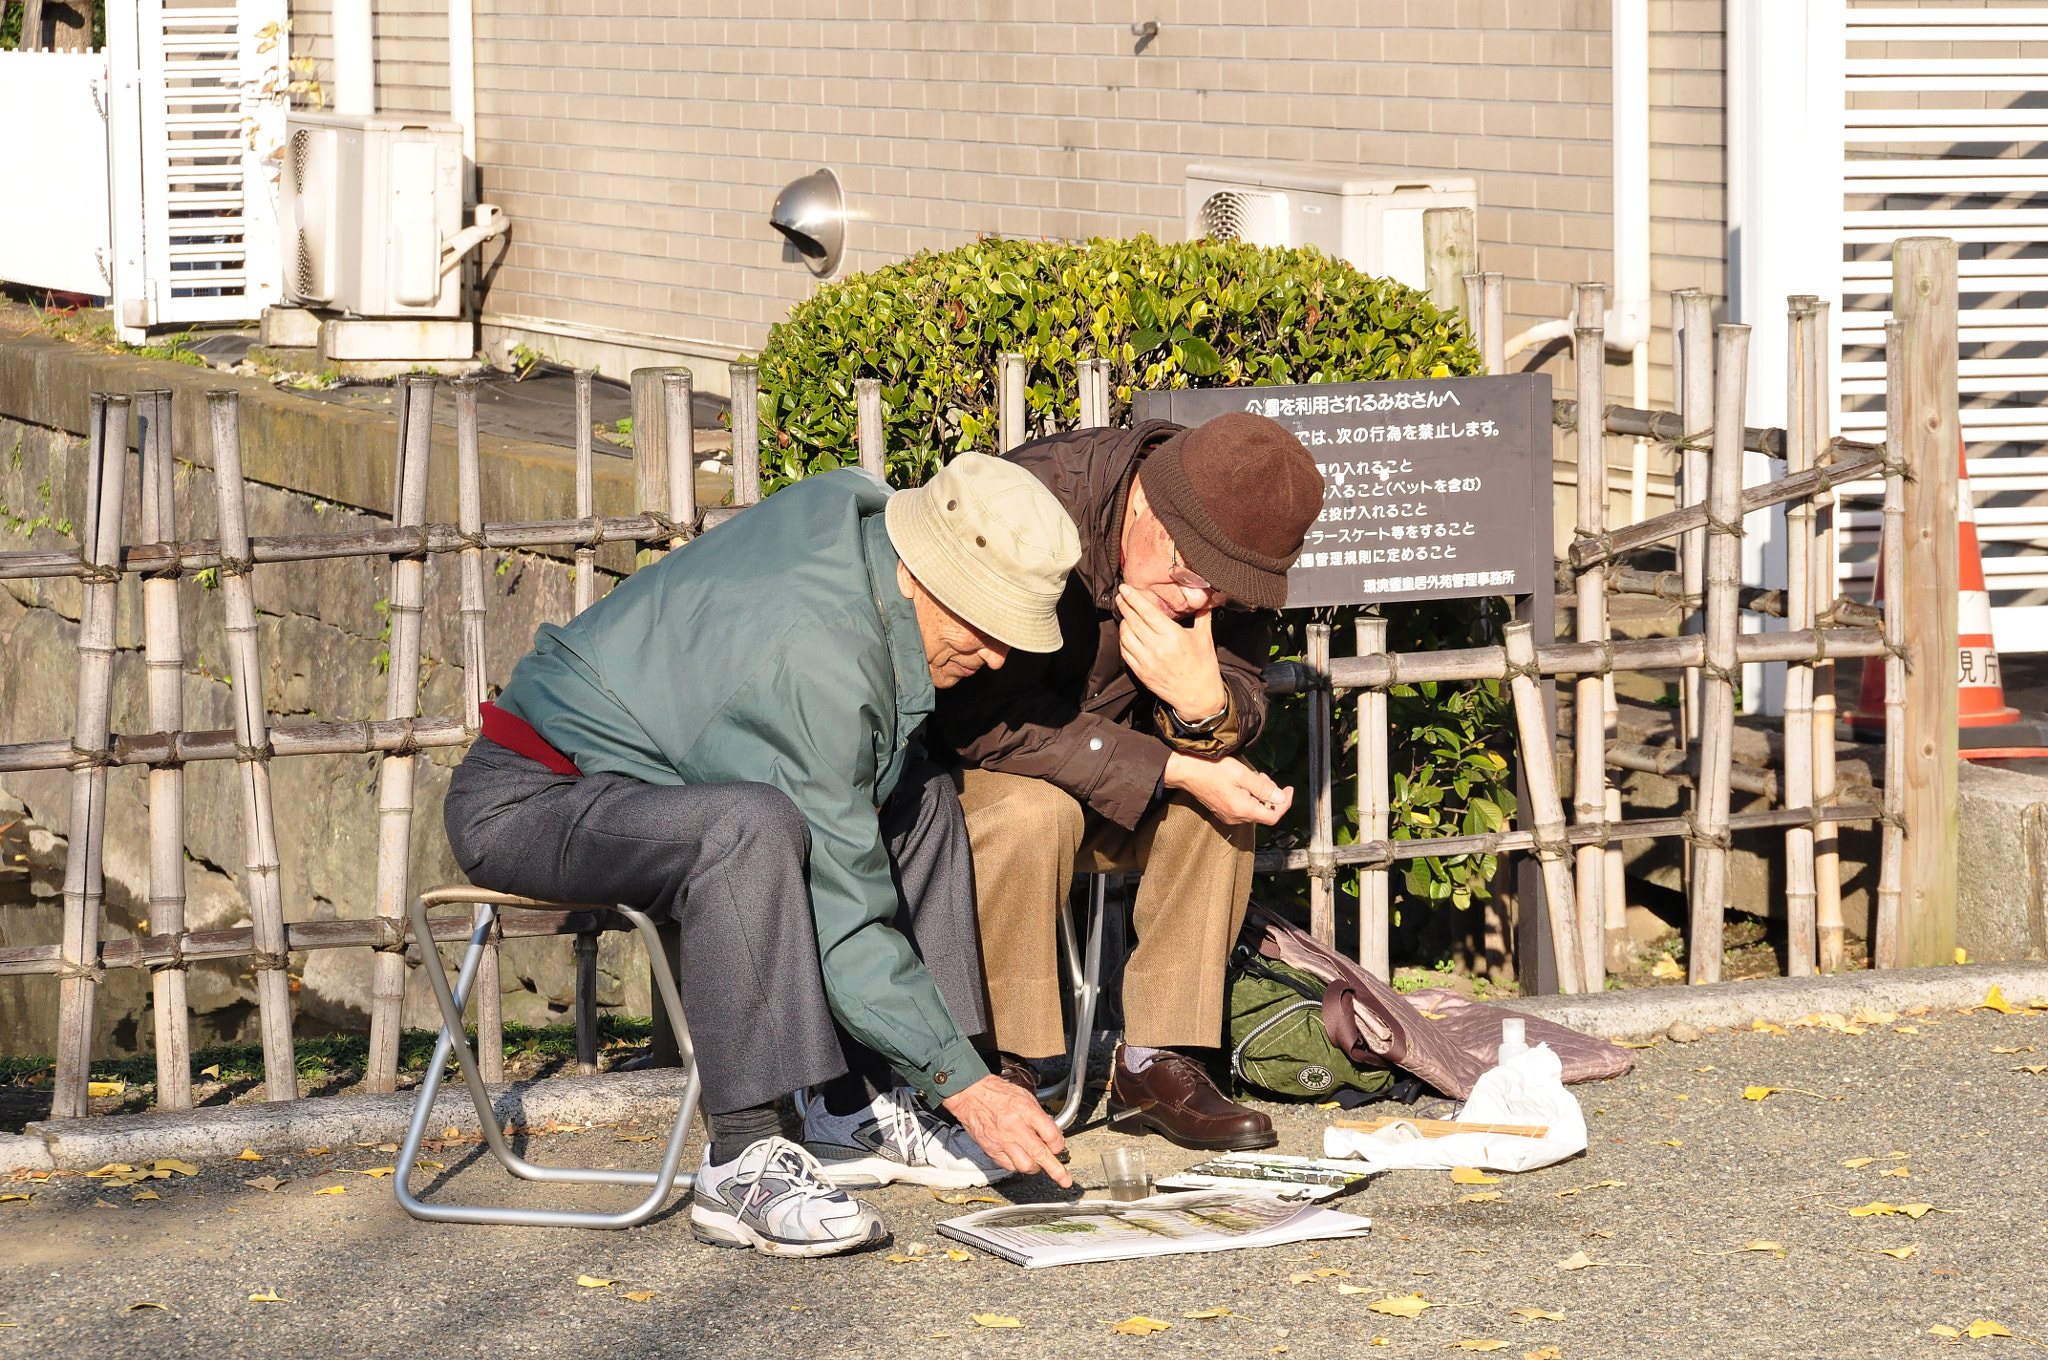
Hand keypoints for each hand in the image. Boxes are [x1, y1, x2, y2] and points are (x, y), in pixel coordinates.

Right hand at [941, 1075, 1071, 1185]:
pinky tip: (1020, 1159)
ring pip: (1025, 1166)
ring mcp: (1003, 1141)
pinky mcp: (992, 1149)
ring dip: (1035, 1167)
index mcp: (1026, 1110)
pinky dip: (1017, 1165)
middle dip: (1056, 1170)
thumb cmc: (997, 1093)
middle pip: (1040, 1154)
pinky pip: (1009, 1166)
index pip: (1051, 1134)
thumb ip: (1039, 1116)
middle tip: (1065, 1179)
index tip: (1059, 1146)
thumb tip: (1051, 1134)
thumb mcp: (1025, 1096)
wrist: (971, 1094)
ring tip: (1038, 1164)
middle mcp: (1015, 1127)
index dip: (1059, 1144)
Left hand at [1117, 585, 1226, 721]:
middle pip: (1132, 621)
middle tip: (1121, 596)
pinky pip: (1125, 652)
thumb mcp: (1205, 637)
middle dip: (1124, 605)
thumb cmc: (1203, 666)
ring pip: (1125, 636)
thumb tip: (1205, 597)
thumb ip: (1201, 615)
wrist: (1198, 696)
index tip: (1125, 588)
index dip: (1133, 598)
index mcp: (1173, 636)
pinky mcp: (1141, 672)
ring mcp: (1146, 661)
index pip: (1147, 612)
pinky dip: (1123, 640)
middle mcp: (1157, 648)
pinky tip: (1127, 633)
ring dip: (1123, 622)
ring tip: (1126, 615)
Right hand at [1164, 752, 1293, 825]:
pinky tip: (1244, 784)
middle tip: (1264, 776)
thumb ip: (1263, 788)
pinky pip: (1244, 809)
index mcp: (1242, 809)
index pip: (1273, 816)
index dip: (1285, 803)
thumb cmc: (1212, 769)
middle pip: (1264, 813)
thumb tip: (1281, 798)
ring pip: (1255, 810)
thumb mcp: (1242, 774)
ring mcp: (1228, 816)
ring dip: (1260, 795)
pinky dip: (1250, 798)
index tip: (1289, 789)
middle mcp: (1236, 818)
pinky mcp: (1223, 812)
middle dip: (1271, 796)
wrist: (1185, 771)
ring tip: (1254, 777)